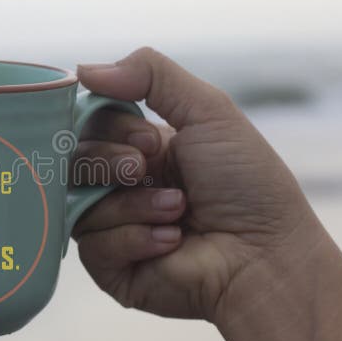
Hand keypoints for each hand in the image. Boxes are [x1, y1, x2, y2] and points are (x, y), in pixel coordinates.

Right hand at [71, 47, 330, 321]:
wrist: (266, 255)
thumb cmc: (247, 185)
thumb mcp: (208, 111)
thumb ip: (150, 74)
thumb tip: (82, 70)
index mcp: (143, 149)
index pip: (92, 125)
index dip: (109, 127)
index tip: (148, 140)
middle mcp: (124, 187)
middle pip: (75, 161)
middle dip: (109, 161)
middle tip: (144, 169)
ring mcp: (115, 229)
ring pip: (80, 203)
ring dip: (132, 204)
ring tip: (177, 211)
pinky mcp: (112, 270)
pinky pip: (91, 247)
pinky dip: (132, 239)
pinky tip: (171, 242)